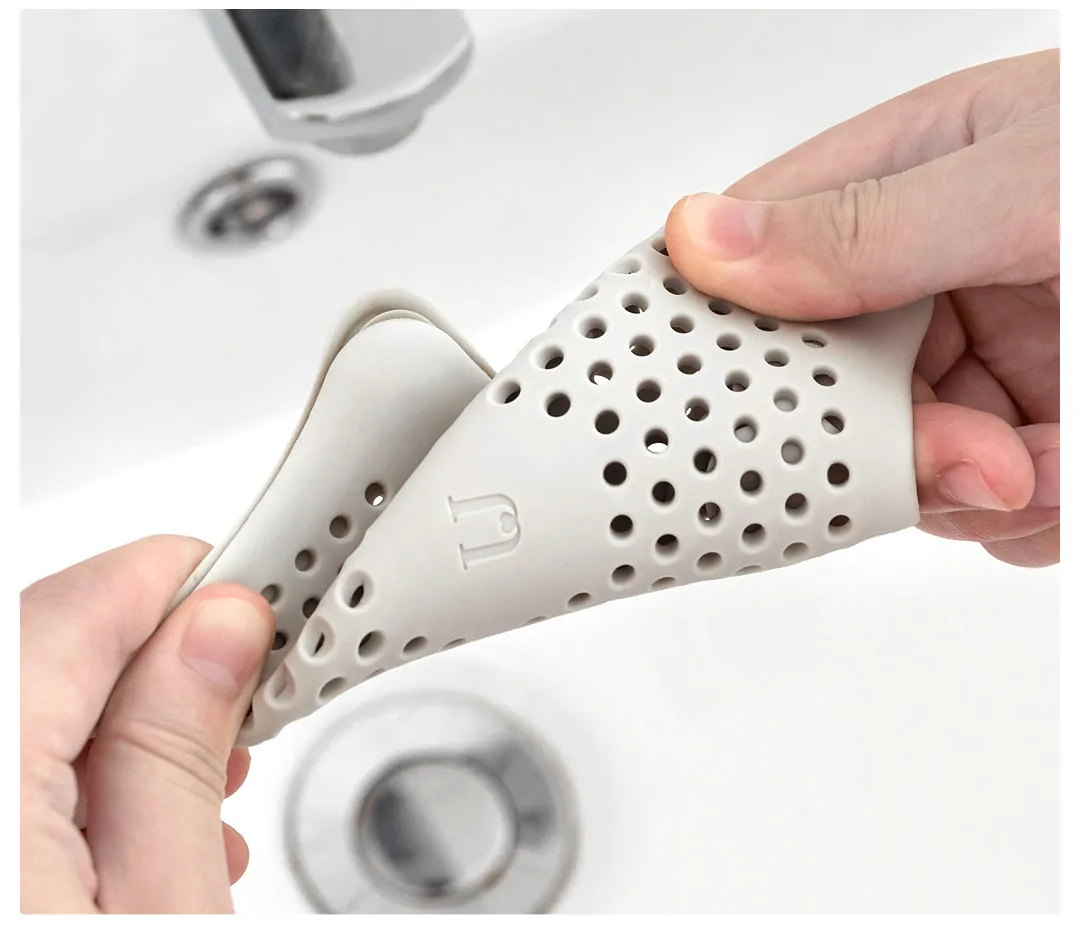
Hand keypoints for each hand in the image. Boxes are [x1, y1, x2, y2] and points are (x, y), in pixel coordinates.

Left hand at [20, 535, 274, 912]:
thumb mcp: (172, 914)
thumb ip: (177, 759)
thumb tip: (218, 630)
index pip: (79, 606)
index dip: (189, 581)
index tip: (266, 593)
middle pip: (48, 647)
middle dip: (165, 656)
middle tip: (251, 691)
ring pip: (32, 705)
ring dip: (130, 719)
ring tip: (210, 773)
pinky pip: (15, 769)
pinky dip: (79, 775)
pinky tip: (141, 829)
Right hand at [664, 49, 1058, 566]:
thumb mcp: (1039, 186)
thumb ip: (867, 227)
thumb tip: (702, 238)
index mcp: (916, 174)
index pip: (757, 248)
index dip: (715, 318)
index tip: (699, 387)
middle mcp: (936, 272)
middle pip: (818, 376)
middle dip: (871, 433)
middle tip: (950, 448)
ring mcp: (982, 360)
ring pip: (892, 455)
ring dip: (959, 484)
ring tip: (1045, 464)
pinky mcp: (1031, 439)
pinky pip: (972, 504)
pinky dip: (1017, 515)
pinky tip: (1066, 482)